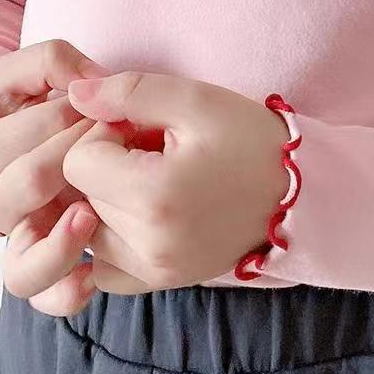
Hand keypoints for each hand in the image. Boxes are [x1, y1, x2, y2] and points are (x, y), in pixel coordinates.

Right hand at [0, 38, 115, 313]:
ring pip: (23, 266)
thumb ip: (54, 62)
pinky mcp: (39, 260)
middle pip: (36, 181)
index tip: (113, 107)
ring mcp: (15, 233)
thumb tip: (90, 80)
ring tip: (91, 215)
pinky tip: (93, 276)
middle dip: (88, 155)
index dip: (85, 114)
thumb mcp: (30, 69)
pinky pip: (44, 294)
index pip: (40, 128)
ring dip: (63, 241)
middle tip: (121, 140)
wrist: (15, 135)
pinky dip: (66, 293)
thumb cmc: (31, 99)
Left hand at [60, 71, 291, 290]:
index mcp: (155, 196)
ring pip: (87, 231)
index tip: (141, 129)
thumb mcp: (196, 100)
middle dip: (107, 166)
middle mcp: (149, 244)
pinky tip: (139, 217)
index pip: (78, 161)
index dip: (104, 135)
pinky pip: (104, 269)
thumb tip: (73, 94)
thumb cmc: (250, 140)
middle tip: (152, 152)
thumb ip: (128, 92)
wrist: (299, 192)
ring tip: (150, 181)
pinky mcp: (163, 281)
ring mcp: (156, 269)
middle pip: (81, 195)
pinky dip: (111, 240)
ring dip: (106, 201)